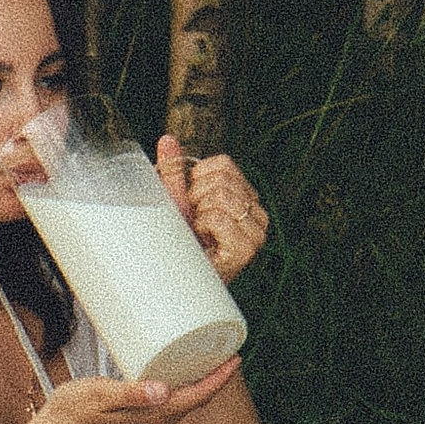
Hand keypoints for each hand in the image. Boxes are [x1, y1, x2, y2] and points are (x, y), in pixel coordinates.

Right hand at [27, 361, 242, 423]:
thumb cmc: (73, 414)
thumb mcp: (99, 396)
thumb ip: (131, 394)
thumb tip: (163, 392)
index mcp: (153, 418)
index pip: (197, 398)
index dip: (219, 378)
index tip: (234, 357)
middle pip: (196, 400)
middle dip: (214, 377)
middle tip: (225, 348)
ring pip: (185, 404)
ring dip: (200, 383)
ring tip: (207, 357)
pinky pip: (171, 406)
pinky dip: (182, 389)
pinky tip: (177, 374)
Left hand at [156, 135, 268, 279]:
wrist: (176, 283)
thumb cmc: (180, 245)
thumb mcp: (176, 203)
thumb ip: (175, 173)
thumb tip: (167, 140)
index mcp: (245, 198)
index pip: (223, 165)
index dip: (197, 180)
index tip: (193, 205)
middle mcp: (257, 213)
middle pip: (221, 179)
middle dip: (196, 199)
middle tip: (195, 225)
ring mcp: (256, 233)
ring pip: (220, 195)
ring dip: (199, 214)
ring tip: (200, 235)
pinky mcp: (247, 249)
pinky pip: (216, 216)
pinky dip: (202, 227)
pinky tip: (205, 244)